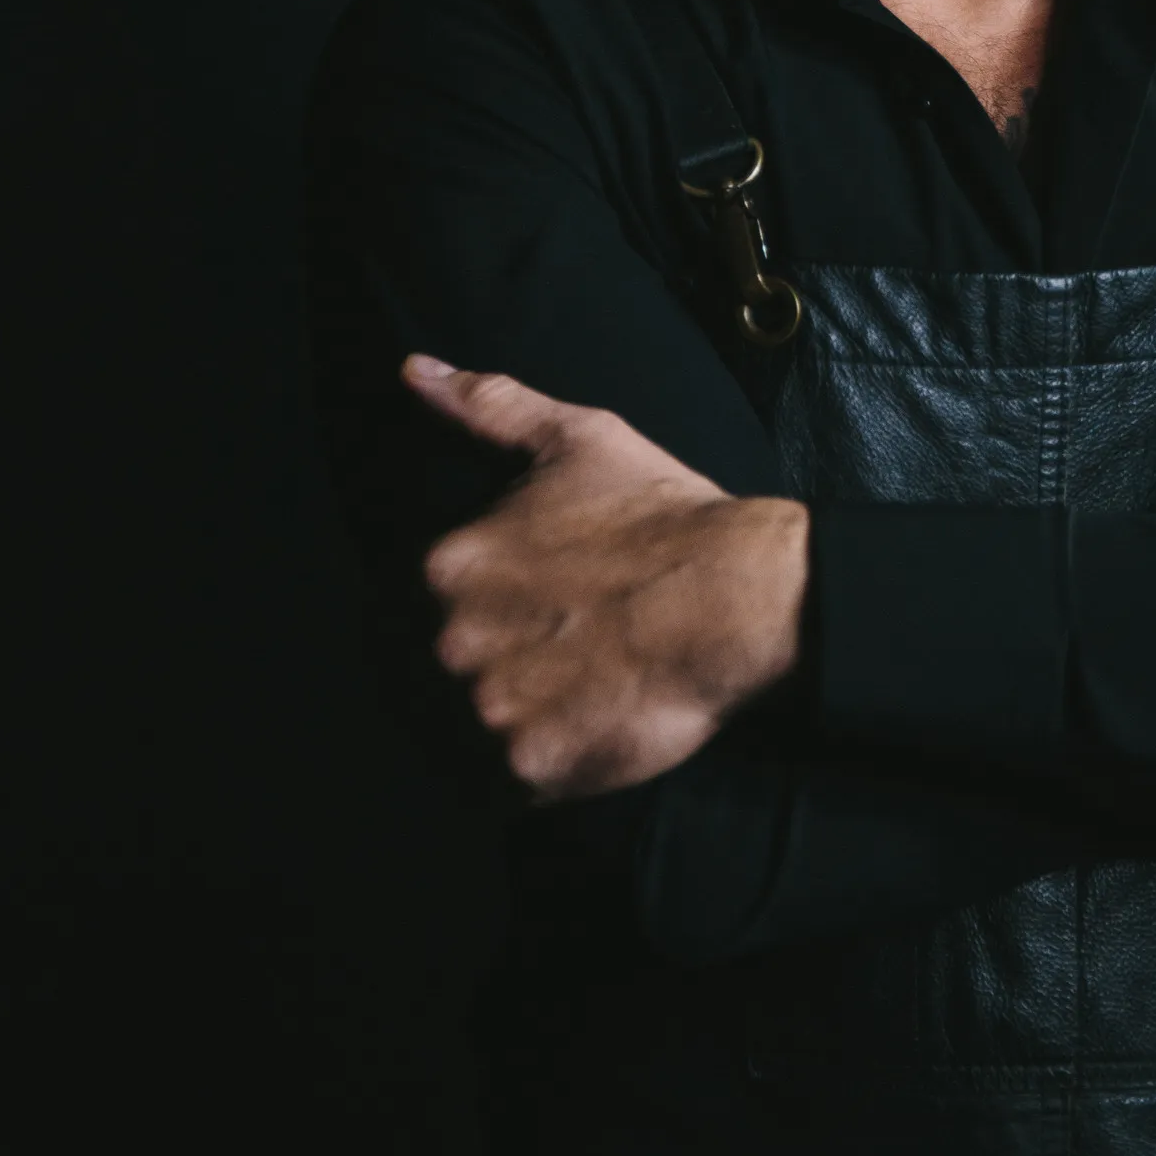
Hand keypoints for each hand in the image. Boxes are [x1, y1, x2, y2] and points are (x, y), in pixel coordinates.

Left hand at [400, 355, 808, 797]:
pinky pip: (514, 784)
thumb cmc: (663, 512)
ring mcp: (491, 707)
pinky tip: (593, 726)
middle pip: (454, 670)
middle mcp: (455, 639)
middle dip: (501, 665)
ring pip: (478, 729)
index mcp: (450, 564)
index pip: (440, 604)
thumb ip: (487, 406)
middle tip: (574, 650)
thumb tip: (413, 371)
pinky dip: (548, 765)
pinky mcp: (533, 764)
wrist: (742, 592)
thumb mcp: (577, 438)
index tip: (548, 604)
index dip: (496, 608)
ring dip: (520, 717)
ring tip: (583, 692)